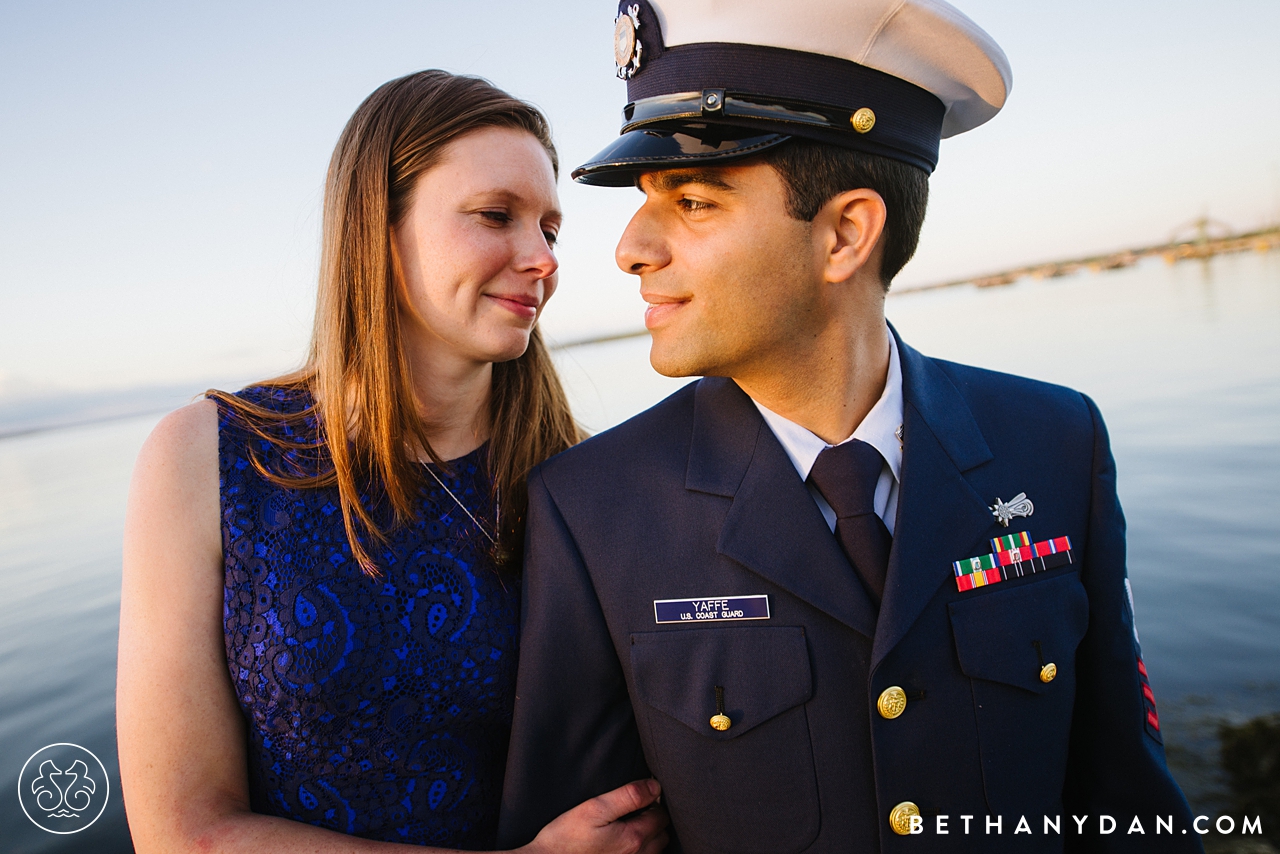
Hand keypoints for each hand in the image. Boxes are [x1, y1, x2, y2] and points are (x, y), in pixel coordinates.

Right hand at [519, 779, 668, 853]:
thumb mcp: (595, 808)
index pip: (661, 815)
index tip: (640, 796)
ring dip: (650, 838)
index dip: (653, 801)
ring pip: (654, 851)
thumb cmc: (566, 838)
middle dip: (654, 820)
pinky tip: (622, 844)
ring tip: (629, 826)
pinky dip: (639, 852)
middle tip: (635, 810)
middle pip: (662, 835)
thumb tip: (655, 786)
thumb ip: (628, 796)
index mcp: (634, 838)